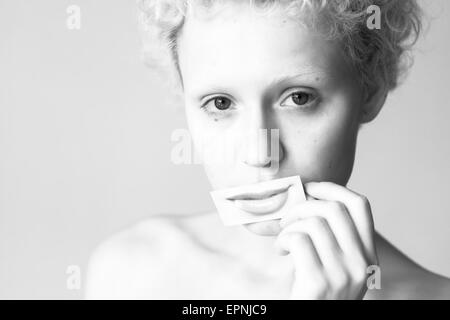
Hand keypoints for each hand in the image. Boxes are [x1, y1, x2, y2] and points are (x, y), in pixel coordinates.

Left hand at [274, 181, 377, 299]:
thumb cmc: (318, 294)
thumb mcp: (339, 267)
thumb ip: (335, 240)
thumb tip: (309, 200)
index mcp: (368, 257)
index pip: (360, 206)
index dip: (332, 188)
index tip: (310, 188)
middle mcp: (361, 264)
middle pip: (334, 209)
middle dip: (303, 205)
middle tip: (288, 218)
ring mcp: (343, 275)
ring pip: (313, 222)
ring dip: (289, 225)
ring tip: (283, 240)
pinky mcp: (319, 283)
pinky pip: (298, 239)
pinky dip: (282, 239)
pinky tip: (281, 250)